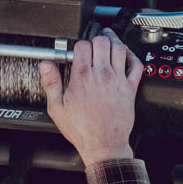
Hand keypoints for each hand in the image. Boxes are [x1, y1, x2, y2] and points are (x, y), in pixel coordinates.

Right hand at [38, 29, 142, 164]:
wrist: (103, 144)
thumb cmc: (82, 129)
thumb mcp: (57, 108)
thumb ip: (51, 83)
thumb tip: (45, 65)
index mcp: (82, 77)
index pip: (82, 46)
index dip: (79, 45)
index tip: (78, 51)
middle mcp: (102, 75)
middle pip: (102, 42)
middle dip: (96, 39)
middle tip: (94, 43)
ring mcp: (118, 80)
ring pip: (119, 48)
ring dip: (114, 42)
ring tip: (109, 43)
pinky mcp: (130, 88)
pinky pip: (136, 65)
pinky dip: (132, 57)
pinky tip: (126, 57)